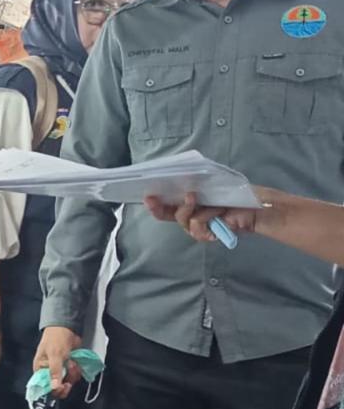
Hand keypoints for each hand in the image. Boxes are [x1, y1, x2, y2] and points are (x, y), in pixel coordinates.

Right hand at [33, 326, 83, 398]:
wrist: (67, 328)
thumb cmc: (56, 339)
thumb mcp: (55, 355)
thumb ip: (54, 371)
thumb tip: (54, 387)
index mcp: (40, 370)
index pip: (45, 387)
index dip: (54, 390)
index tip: (63, 386)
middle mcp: (49, 372)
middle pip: (58, 387)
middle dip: (66, 380)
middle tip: (70, 373)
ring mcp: (60, 370)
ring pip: (68, 381)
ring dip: (73, 374)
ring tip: (72, 362)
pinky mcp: (69, 368)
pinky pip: (74, 376)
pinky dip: (77, 371)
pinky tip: (76, 362)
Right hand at [145, 191, 262, 242]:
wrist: (261, 207)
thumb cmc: (242, 192)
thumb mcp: (217, 182)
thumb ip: (198, 181)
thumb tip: (180, 175)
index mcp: (193, 200)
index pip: (169, 202)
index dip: (157, 200)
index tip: (147, 193)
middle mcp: (193, 214)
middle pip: (168, 215)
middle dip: (158, 208)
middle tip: (152, 200)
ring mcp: (201, 226)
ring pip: (182, 221)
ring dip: (190, 209)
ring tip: (200, 199)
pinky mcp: (210, 234)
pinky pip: (196, 229)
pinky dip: (204, 220)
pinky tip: (216, 213)